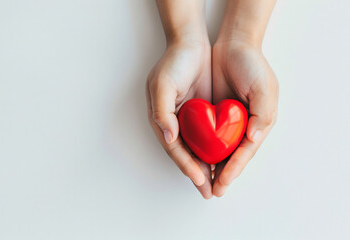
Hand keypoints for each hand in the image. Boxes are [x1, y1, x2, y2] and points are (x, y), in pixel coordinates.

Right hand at [146, 39, 213, 198]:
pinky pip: (208, 138)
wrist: (191, 44)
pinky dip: (214, 151)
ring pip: (198, 150)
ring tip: (218, 184)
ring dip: (207, 168)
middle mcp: (175, 124)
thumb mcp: (162, 85)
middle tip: (210, 192)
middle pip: (186, 155)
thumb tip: (169, 137)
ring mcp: (189, 120)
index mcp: (163, 120)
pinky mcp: (202, 115)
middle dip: (197, 175)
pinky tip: (223, 161)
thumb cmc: (174, 63)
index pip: (175, 150)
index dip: (187, 166)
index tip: (200, 180)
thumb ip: (161, 112)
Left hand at [211, 39, 278, 196]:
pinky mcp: (213, 114)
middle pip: (230, 156)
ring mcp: (227, 121)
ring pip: (217, 150)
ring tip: (202, 183)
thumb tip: (254, 138)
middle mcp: (243, 126)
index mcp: (258, 124)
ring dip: (210, 166)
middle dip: (221, 175)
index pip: (244, 152)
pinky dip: (201, 148)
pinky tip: (194, 159)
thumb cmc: (252, 65)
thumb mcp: (264, 87)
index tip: (222, 183)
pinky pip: (206, 135)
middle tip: (211, 192)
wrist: (233, 45)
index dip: (233, 168)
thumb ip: (263, 113)